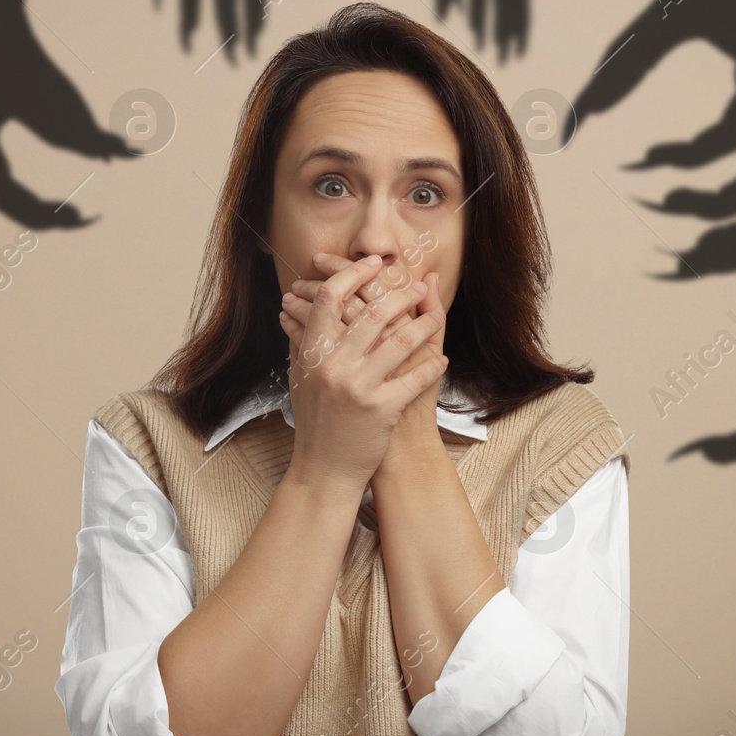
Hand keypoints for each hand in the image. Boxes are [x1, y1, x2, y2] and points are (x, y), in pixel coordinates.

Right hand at [275, 254, 446, 492]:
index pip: (330, 298)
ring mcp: (357, 387)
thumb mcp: (300, 377)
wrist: (324, 470)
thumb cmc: (315, 422)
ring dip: (425, 324)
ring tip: (436, 317)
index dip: (352, 274)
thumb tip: (294, 304)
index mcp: (312, 353)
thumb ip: (301, 340)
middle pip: (372, 312)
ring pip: (400, 341)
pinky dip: (431, 367)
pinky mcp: (380, 409)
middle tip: (418, 285)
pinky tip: (441, 360)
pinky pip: (414, 379)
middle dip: (401, 294)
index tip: (373, 265)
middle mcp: (333, 366)